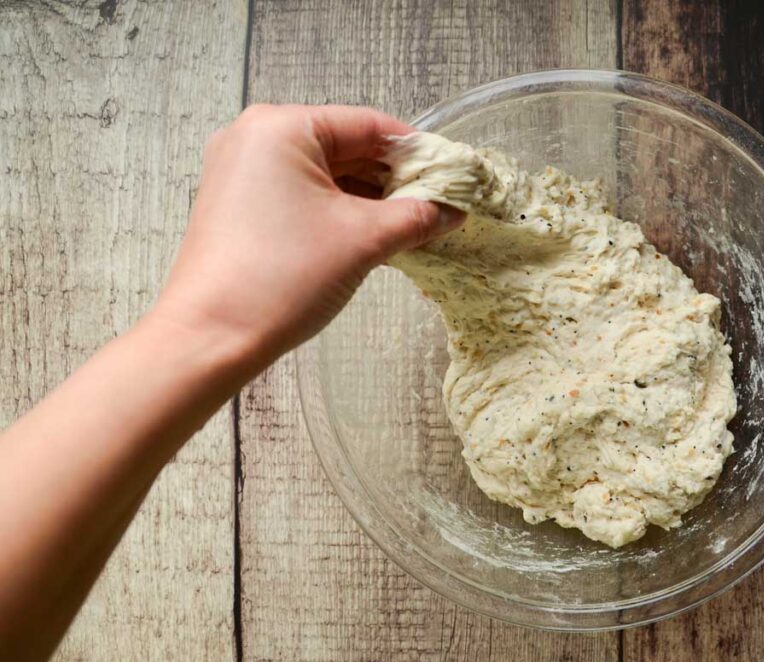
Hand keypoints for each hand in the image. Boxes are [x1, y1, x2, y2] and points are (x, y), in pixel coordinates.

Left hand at [152, 104, 461, 373]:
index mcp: (283, 127)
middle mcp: (255, 136)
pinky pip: (301, 194)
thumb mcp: (363, 240)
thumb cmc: (283, 276)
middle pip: (346, 146)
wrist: (211, 337)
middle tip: (438, 208)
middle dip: (393, 179)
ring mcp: (241, 170)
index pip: (369, 125)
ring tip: (412, 227)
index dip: (417, 153)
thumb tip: (454, 210)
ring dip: (369, 198)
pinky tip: (372, 236)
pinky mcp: (237, 204)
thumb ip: (416, 217)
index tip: (453, 179)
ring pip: (325, 173)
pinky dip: (338, 210)